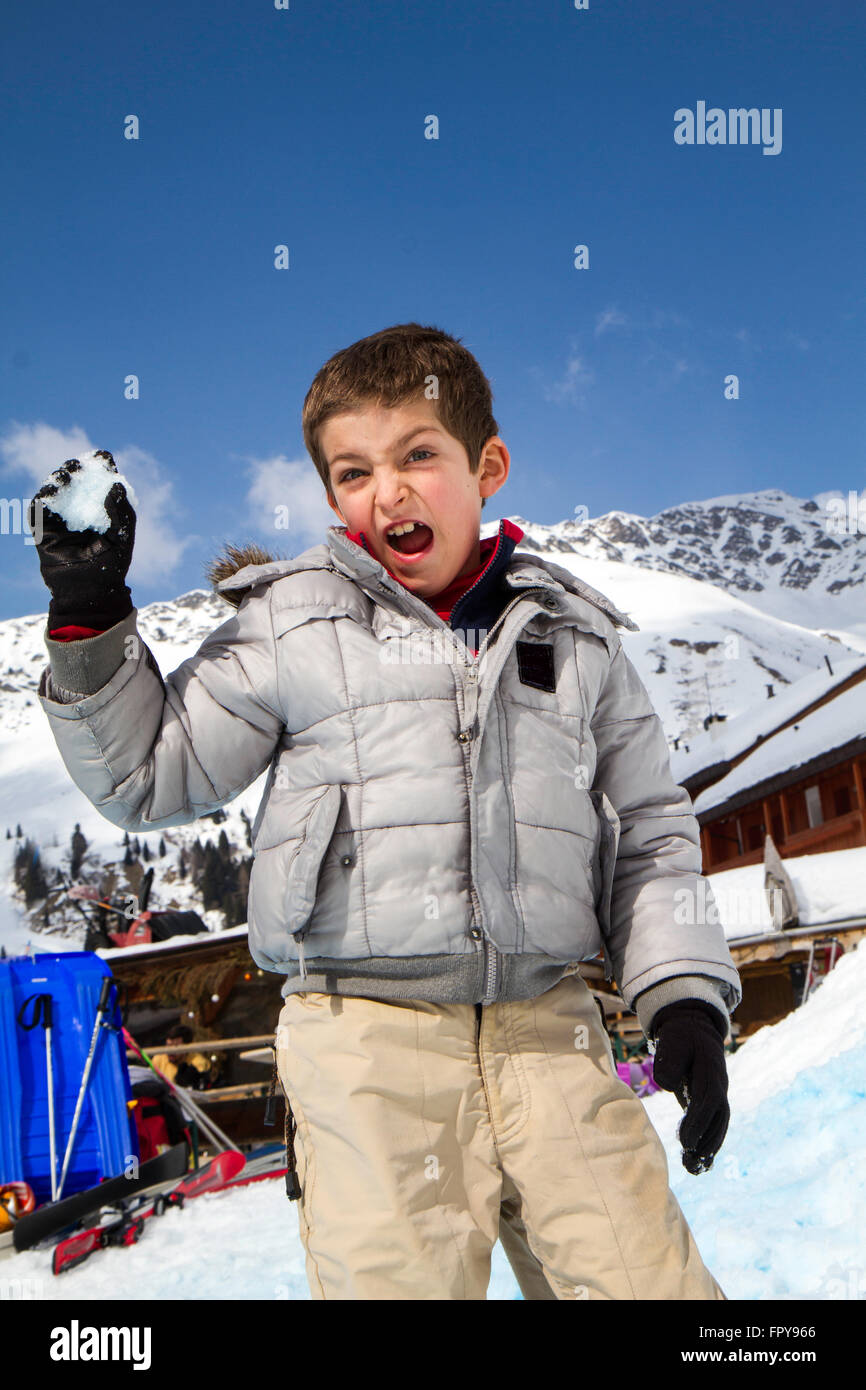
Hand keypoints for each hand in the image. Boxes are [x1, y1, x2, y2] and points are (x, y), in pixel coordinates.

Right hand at [29, 450, 135, 629]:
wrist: (91, 591)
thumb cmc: (111, 565)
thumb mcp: (123, 536)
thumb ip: (123, 512)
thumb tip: (117, 484)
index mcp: (97, 509)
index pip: (97, 482)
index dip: (99, 467)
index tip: (104, 455)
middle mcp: (77, 511)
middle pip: (73, 483)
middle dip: (76, 469)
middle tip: (81, 463)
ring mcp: (58, 520)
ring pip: (54, 492)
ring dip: (59, 479)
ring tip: (68, 472)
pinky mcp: (42, 531)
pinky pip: (38, 510)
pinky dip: (43, 498)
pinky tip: (52, 490)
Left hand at [650, 1000, 729, 1173]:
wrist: (695, 1028)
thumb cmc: (680, 1036)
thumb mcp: (671, 1040)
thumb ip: (668, 1062)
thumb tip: (669, 1085)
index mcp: (710, 1070)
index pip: (708, 1100)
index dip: (698, 1122)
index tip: (684, 1142)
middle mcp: (719, 1085)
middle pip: (719, 1118)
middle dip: (707, 1142)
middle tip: (690, 1161)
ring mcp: (718, 1094)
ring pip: (719, 1126)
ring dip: (708, 1148)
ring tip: (693, 1169)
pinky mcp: (710, 1103)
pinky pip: (714, 1126)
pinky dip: (708, 1145)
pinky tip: (698, 1165)